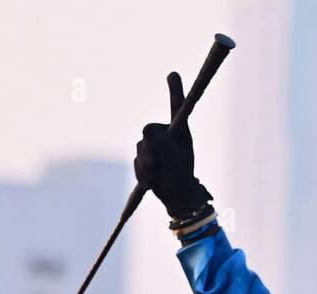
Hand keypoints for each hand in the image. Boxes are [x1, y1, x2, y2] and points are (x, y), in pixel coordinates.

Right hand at [134, 72, 212, 222]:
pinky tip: (152, 180)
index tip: (172, 74)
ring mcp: (153, 145)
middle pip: (147, 131)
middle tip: (159, 166)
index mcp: (179, 131)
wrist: (175, 197)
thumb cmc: (181, 177)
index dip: (175, 90)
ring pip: (140, 148)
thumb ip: (163, 144)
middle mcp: (165, 134)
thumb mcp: (175, 160)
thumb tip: (147, 132)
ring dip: (147, 166)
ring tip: (158, 175)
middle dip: (150, 152)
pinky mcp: (143, 156)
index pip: (176, 107)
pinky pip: (136, 161)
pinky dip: (142, 173)